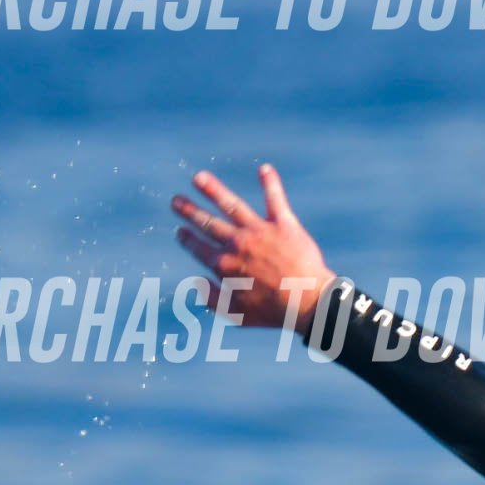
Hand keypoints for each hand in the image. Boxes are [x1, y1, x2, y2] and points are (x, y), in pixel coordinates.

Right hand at [169, 162, 332, 330]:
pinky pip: (275, 199)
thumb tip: (196, 282)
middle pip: (208, 223)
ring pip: (231, 205)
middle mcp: (238, 244)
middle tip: (176, 201)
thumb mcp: (237, 315)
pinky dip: (270, 183)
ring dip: (213, 190)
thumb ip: (213, 299)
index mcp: (224, 265)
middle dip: (189, 211)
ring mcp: (260, 231)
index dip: (187, 239)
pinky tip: (264, 169)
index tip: (180, 231)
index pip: (199, 247)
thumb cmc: (273, 312)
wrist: (308, 302)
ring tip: (199, 178)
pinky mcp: (283, 224)